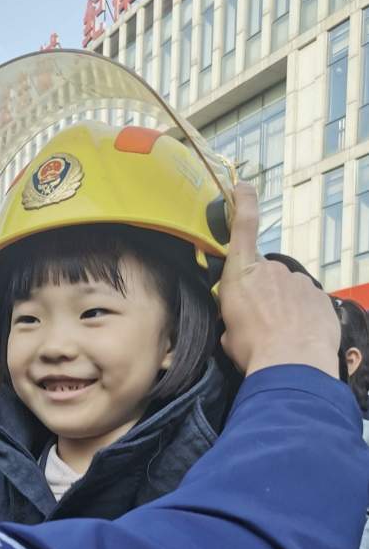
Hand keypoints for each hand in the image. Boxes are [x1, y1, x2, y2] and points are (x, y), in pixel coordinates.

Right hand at [219, 182, 339, 378]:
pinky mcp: (319, 297)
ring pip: (287, 291)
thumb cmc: (253, 349)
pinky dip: (300, 317)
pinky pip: (306, 303)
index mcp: (242, 274)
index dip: (244, 202)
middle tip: (256, 323)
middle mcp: (272, 271)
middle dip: (261, 294)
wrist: (292, 363)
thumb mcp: (228, 334)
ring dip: (281, 308)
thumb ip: (232, 320)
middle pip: (264, 275)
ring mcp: (299, 282)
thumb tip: (236, 325)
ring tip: (278, 336)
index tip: (243, 186)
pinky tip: (296, 337)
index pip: (243, 226)